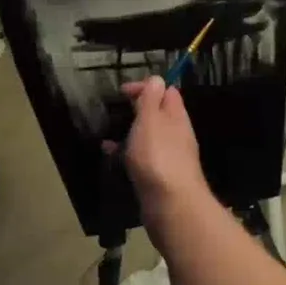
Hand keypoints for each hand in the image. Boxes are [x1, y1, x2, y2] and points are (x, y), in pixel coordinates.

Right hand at [102, 76, 209, 228]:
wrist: (171, 205)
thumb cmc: (158, 157)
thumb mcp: (151, 120)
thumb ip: (151, 99)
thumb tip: (157, 79)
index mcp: (176, 117)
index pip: (167, 92)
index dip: (146, 87)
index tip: (122, 92)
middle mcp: (176, 134)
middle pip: (159, 114)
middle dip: (139, 109)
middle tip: (117, 110)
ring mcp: (169, 157)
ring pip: (149, 137)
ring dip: (131, 132)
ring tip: (109, 131)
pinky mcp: (159, 177)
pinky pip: (141, 158)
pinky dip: (126, 153)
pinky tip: (110, 154)